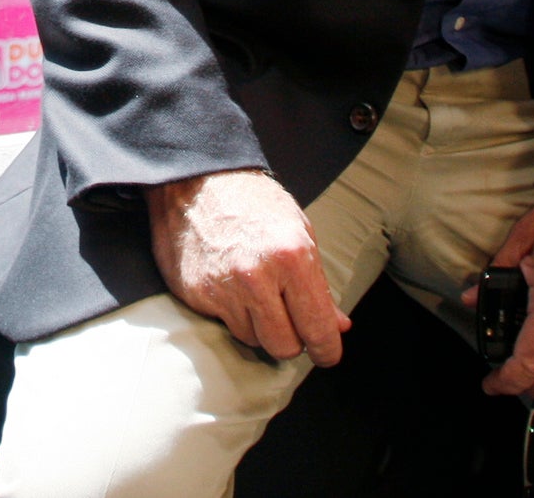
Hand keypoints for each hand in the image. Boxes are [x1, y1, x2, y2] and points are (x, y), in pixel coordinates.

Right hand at [146, 169, 350, 365]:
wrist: (196, 179)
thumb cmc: (253, 203)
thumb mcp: (299, 232)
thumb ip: (318, 284)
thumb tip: (337, 326)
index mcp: (292, 258)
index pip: (317, 327)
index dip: (327, 350)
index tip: (327, 354)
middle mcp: (257, 277)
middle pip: (284, 346)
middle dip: (292, 339)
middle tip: (290, 320)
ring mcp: (223, 288)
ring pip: (253, 339)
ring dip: (259, 326)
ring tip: (255, 293)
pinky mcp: (196, 293)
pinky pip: (224, 324)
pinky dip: (232, 314)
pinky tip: (231, 286)